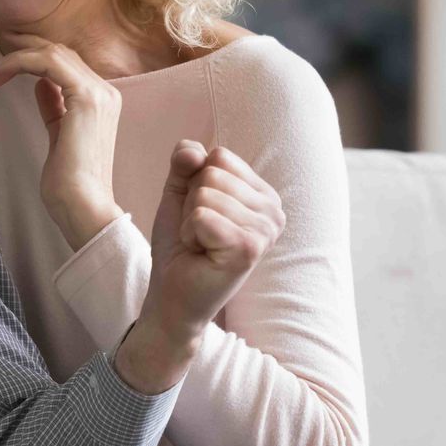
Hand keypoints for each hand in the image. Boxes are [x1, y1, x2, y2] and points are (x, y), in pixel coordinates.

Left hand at [0, 34, 123, 248]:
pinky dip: (18, 64)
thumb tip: (41, 85)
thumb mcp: (58, 135)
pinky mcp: (85, 97)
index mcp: (102, 100)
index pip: (66, 63)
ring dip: (14, 59)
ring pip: (51, 52)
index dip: (31, 59)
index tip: (0, 72)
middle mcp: (105, 91)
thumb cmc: (69, 183)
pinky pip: (47, 63)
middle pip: (59, 52)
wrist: (82, 206)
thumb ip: (53, 107)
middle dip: (20, 53)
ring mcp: (98, 92)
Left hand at [147, 140, 285, 341]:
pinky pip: (202, 216)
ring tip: (201, 244)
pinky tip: (201, 253)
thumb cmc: (181, 244)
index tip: (201, 214)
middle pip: (212, 172)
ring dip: (190, 220)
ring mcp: (265, 230)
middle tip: (199, 232)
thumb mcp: (180, 192)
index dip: (196, 182)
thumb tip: (194, 152)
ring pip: (205, 193)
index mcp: (263, 194)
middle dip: (191, 202)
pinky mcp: (249, 248)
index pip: (220, 156)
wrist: (172, 293)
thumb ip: (185, 161)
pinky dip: (190, 234)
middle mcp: (273, 210)